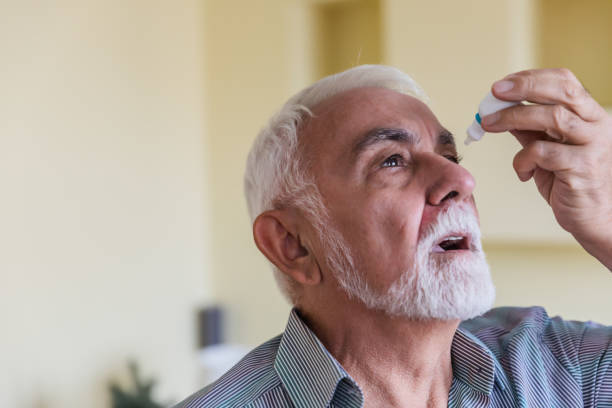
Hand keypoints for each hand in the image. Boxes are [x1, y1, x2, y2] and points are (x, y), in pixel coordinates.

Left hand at [480, 68, 611, 268]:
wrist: (593, 218)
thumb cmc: (569, 181)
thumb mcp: (546, 149)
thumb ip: (529, 129)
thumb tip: (499, 109)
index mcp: (589, 115)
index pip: (565, 81)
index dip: (531, 78)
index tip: (502, 84)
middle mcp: (597, 125)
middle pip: (562, 92)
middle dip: (524, 87)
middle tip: (494, 92)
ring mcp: (593, 146)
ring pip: (553, 117)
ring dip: (514, 117)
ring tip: (489, 125)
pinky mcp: (583, 168)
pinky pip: (544, 153)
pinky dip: (523, 160)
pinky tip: (523, 173)